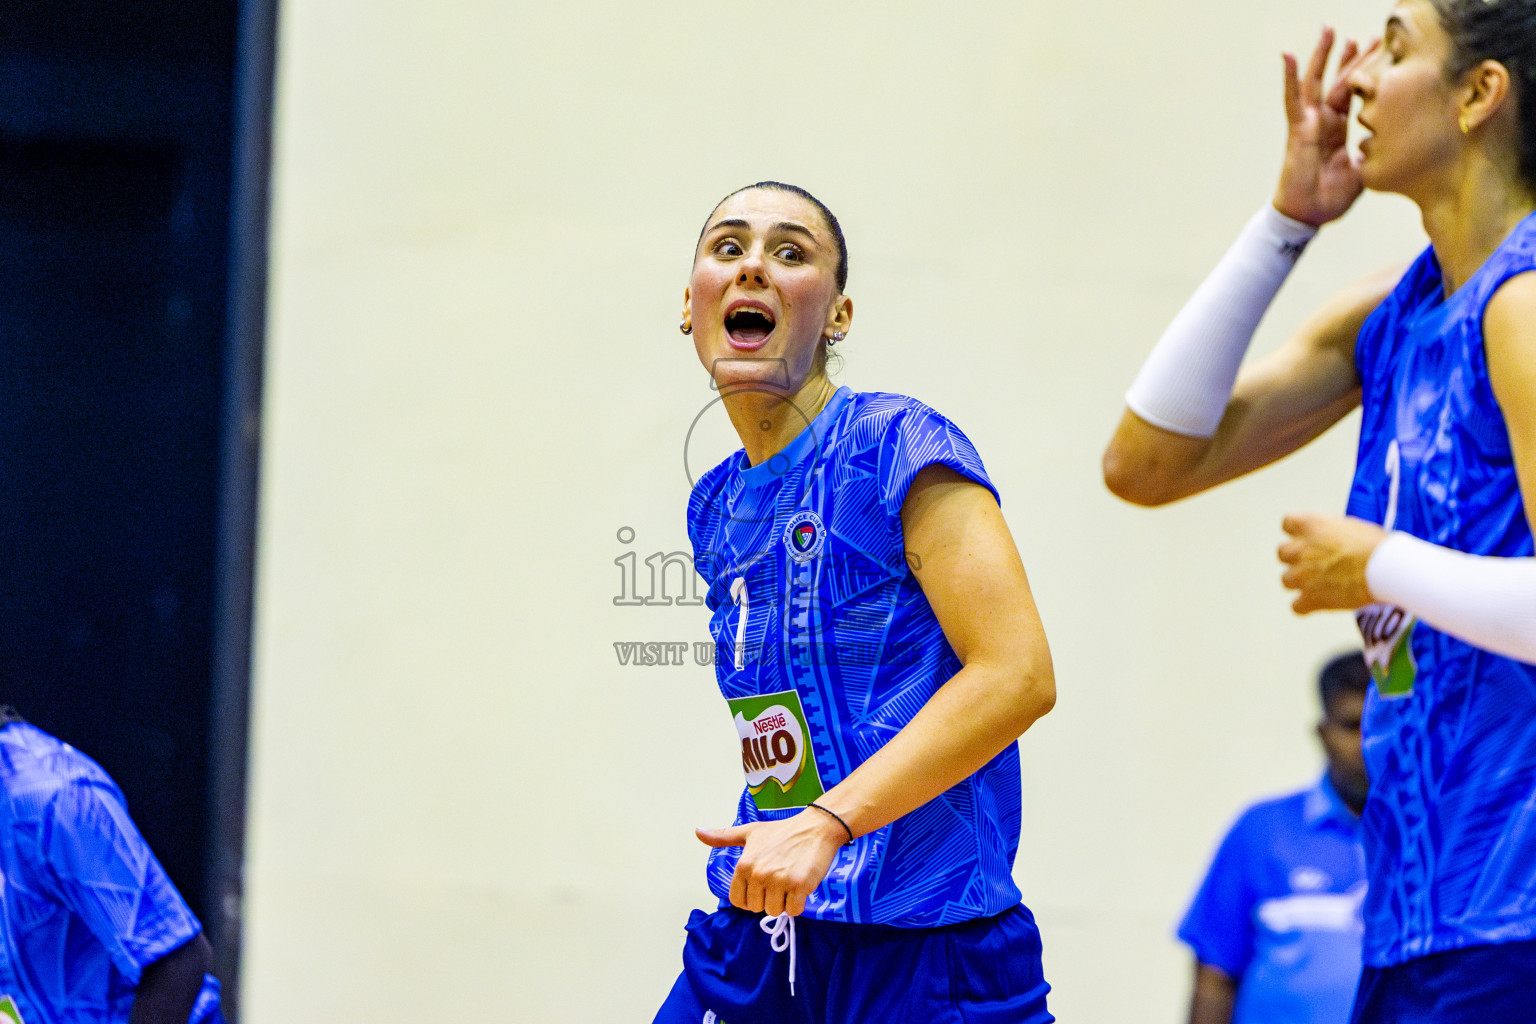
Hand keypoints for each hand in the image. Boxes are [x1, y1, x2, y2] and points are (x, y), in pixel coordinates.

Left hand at [696, 810, 844, 916]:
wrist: (815, 827)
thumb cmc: (782, 831)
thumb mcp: (750, 832)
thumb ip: (723, 837)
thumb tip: (697, 832)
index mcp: (743, 865)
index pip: (738, 901)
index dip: (751, 897)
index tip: (762, 886)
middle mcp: (758, 873)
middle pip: (757, 908)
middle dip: (769, 899)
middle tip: (780, 879)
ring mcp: (778, 880)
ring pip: (776, 911)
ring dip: (784, 902)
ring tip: (790, 880)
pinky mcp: (799, 886)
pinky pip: (794, 911)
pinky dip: (799, 903)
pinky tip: (801, 885)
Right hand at [1273, 27, 1378, 225]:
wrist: (1308, 214)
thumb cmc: (1330, 198)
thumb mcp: (1362, 171)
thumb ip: (1372, 153)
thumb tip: (1387, 142)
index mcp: (1339, 131)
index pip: (1353, 95)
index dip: (1365, 74)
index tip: (1380, 53)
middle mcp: (1325, 122)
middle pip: (1338, 82)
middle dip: (1352, 58)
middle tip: (1366, 35)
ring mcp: (1311, 123)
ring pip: (1317, 82)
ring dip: (1322, 55)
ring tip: (1328, 29)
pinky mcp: (1298, 128)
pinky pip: (1294, 99)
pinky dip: (1290, 77)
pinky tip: (1289, 55)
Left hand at [1278, 512, 1386, 612]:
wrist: (1386, 568)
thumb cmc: (1376, 545)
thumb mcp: (1351, 527)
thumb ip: (1331, 533)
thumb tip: (1330, 541)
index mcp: (1310, 525)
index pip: (1288, 524)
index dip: (1299, 533)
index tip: (1310, 539)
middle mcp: (1300, 549)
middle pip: (1283, 553)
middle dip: (1297, 558)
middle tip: (1317, 563)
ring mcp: (1301, 575)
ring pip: (1286, 580)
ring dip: (1300, 582)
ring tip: (1322, 584)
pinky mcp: (1310, 598)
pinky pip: (1296, 606)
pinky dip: (1306, 606)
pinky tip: (1320, 604)